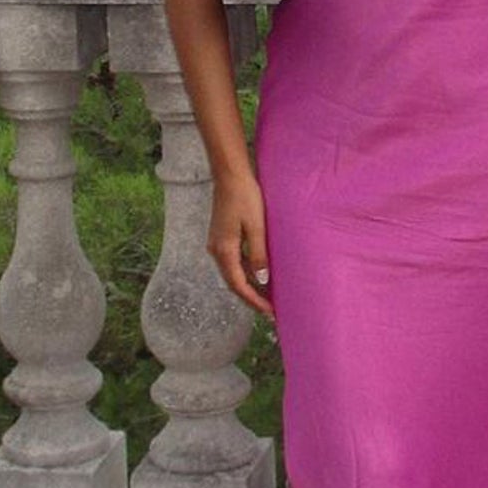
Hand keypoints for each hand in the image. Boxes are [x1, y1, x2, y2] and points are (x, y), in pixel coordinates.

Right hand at [207, 169, 274, 319]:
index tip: (270, 313)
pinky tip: (258, 275)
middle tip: (271, 311)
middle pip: (234, 283)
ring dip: (249, 286)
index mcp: (224, 251)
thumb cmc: (245, 197)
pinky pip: (233, 262)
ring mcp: (216, 244)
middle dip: (252, 298)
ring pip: (233, 273)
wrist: (230, 175)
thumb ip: (259, 255)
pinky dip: (245, 272)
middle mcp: (216, 250)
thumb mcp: (257, 227)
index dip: (255, 301)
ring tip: (267, 297)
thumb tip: (263, 281)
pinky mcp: (221, 237)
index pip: (239, 286)